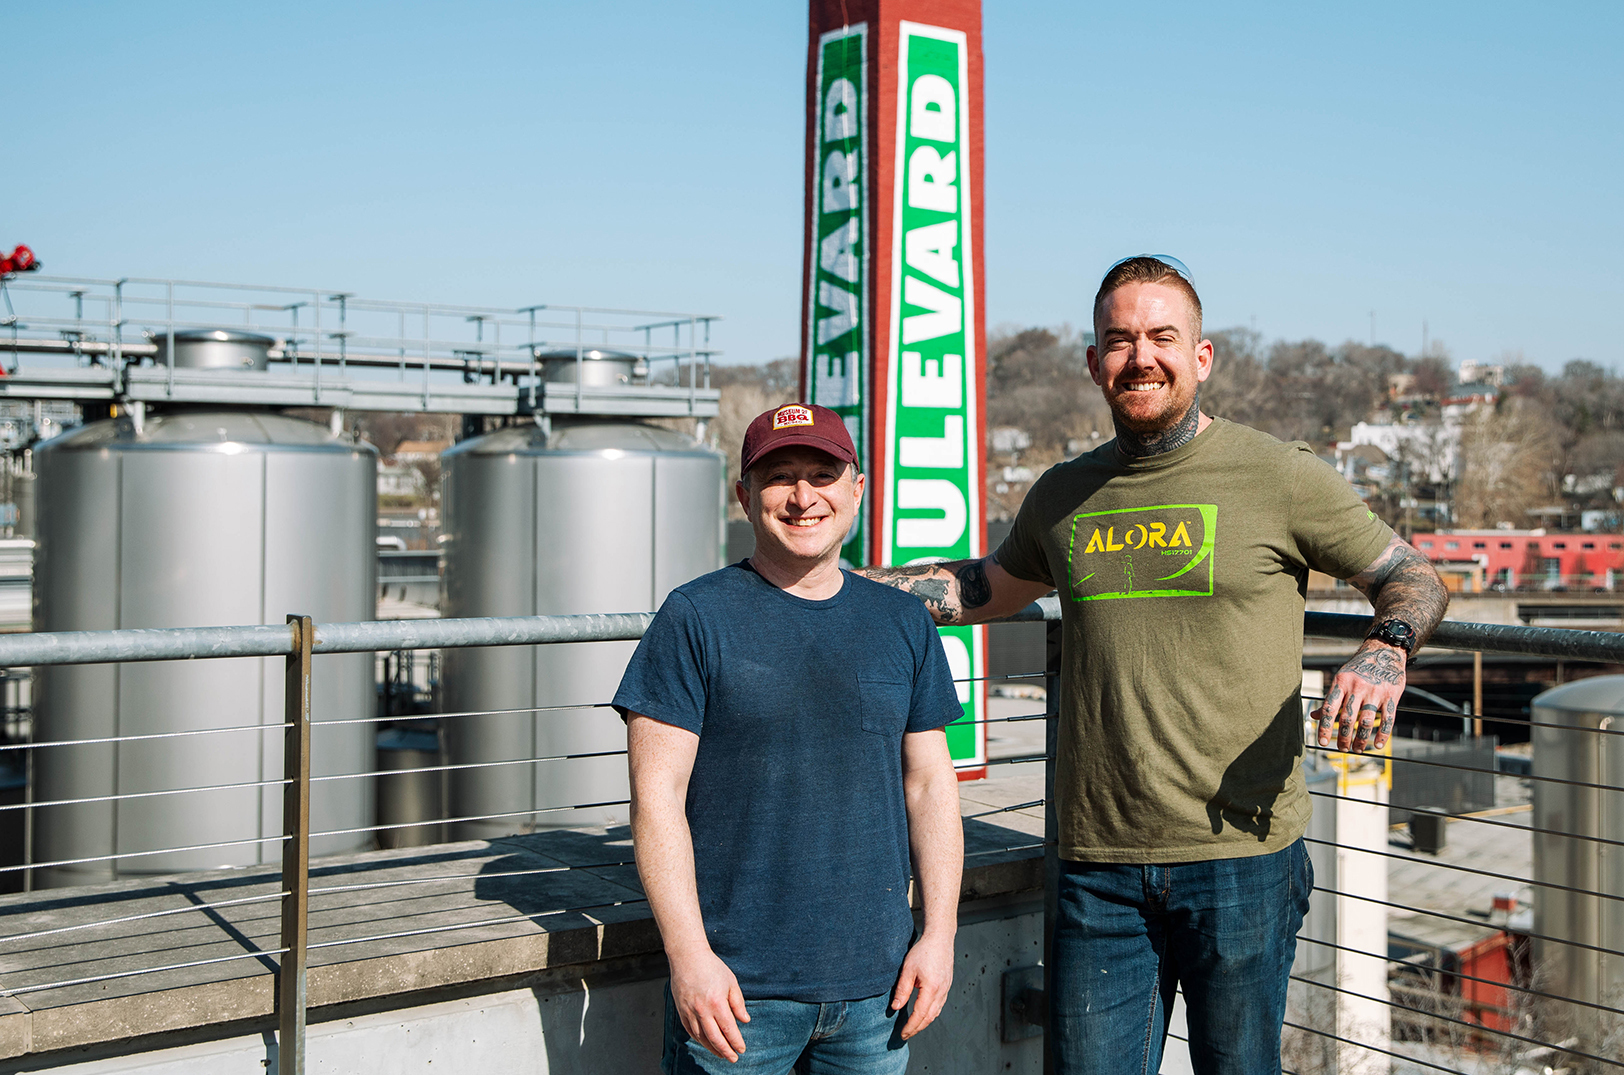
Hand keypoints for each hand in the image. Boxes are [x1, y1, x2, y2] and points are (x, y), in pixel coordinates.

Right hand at [669, 946, 749, 1061]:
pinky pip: (690, 1031)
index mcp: (717, 1003)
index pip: (729, 1029)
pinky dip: (699, 1039)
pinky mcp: (681, 1010)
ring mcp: (690, 1011)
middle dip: (726, 1051)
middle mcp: (702, 1010)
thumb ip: (738, 1003)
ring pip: (701, 1037)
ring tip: (721, 1054)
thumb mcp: (731, 982)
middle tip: (733, 1058)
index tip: (742, 1049)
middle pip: (715, 1038)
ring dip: (712, 1049)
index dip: (736, 1042)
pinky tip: (706, 1043)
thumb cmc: (712, 967)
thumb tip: (745, 1020)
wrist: (687, 957)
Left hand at [891, 931, 954, 1039]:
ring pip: (936, 1013)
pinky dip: (931, 1014)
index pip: (920, 1014)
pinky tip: (923, 1014)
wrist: (940, 939)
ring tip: (913, 1028)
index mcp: (931, 989)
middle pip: (929, 1017)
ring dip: (924, 1023)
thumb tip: (896, 1007)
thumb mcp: (908, 969)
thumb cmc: (923, 951)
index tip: (902, 1034)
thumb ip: (902, 990)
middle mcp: (941, 992)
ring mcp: (946, 989)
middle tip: (905, 1035)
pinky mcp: (947, 986)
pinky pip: (939, 1005)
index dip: (911, 1026)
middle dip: (917, 1028)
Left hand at [1312, 641, 1404, 753]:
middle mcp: (1357, 687)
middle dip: (1344, 737)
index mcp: (1341, 683)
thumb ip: (1331, 698)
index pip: (1330, 708)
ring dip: (1361, 739)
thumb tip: (1314, 716)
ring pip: (1366, 721)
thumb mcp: (1341, 678)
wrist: (1384, 652)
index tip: (1323, 742)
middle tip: (1342, 749)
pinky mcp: (1392, 696)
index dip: (1325, 727)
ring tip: (1357, 749)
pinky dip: (1382, 735)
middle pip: (1348, 718)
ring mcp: (1375, 692)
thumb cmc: (1358, 669)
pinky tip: (1377, 745)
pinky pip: (1388, 719)